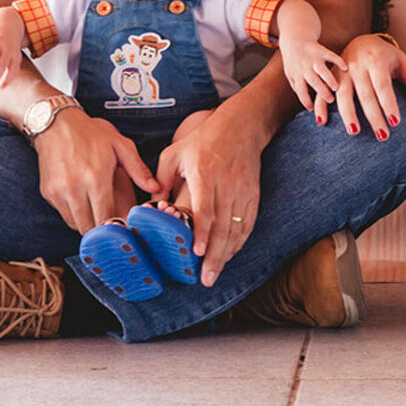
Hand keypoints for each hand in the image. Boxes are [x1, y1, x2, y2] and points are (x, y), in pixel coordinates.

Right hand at [0, 35, 20, 88]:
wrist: (7, 33)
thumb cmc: (7, 54)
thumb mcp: (12, 61)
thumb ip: (8, 73)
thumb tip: (2, 86)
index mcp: (15, 56)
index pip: (14, 68)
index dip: (8, 77)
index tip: (0, 86)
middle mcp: (8, 49)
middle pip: (3, 62)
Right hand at [33, 109, 158, 233]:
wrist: (57, 123)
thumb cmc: (90, 133)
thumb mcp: (120, 145)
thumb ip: (138, 169)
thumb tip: (156, 188)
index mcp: (96, 178)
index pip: (108, 219)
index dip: (118, 227)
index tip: (125, 226)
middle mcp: (75, 188)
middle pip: (90, 227)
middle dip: (103, 230)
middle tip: (113, 225)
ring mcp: (59, 192)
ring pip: (76, 225)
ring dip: (89, 223)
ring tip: (99, 213)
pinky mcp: (49, 193)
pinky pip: (64, 215)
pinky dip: (75, 215)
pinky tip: (85, 204)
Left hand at [153, 104, 264, 287]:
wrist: (241, 127)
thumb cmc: (204, 140)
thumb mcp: (175, 152)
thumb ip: (161, 179)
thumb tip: (151, 205)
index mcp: (205, 174)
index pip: (206, 208)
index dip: (204, 232)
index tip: (198, 252)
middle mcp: (226, 184)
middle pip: (223, 225)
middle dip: (215, 256)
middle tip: (206, 279)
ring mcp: (242, 190)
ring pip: (237, 228)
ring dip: (227, 254)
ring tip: (215, 274)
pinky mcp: (253, 194)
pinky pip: (248, 223)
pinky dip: (239, 242)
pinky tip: (229, 255)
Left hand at [279, 36, 345, 116]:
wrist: (294, 39)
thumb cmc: (294, 61)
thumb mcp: (291, 74)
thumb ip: (297, 87)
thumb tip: (307, 104)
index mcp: (297, 75)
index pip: (301, 92)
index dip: (306, 102)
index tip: (313, 109)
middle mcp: (305, 67)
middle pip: (314, 82)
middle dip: (323, 92)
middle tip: (331, 100)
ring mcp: (313, 58)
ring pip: (322, 70)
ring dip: (330, 79)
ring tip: (337, 88)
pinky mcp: (321, 50)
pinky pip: (332, 56)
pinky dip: (339, 62)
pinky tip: (346, 69)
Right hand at [332, 34, 405, 140]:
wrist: (362, 41)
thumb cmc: (385, 56)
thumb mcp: (401, 61)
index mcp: (376, 61)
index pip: (383, 86)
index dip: (389, 104)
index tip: (395, 122)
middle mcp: (357, 66)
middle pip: (366, 94)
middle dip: (374, 116)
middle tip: (382, 136)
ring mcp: (342, 72)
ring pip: (343, 94)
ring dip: (348, 114)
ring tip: (354, 132)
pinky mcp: (331, 77)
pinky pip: (324, 92)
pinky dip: (321, 106)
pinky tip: (322, 121)